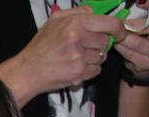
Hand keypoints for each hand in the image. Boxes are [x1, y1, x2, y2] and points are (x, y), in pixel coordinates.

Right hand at [0, 7, 123, 105]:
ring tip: (76, 59)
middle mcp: (78, 38)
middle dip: (99, 45)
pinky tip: (75, 68)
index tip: (120, 33)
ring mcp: (79, 56)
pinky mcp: (78, 72)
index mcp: (75, 22)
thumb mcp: (54, 21)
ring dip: (93, 59)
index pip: (110, 23)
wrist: (28, 71)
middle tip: (86, 48)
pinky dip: (88, 71)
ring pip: (102, 57)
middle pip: (106, 41)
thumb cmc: (41, 46)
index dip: (119, 29)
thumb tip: (94, 12)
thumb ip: (76, 12)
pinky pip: (96, 70)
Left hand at [114, 0, 148, 80]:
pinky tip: (115, 43)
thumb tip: (135, 2)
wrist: (144, 62)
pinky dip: (120, 47)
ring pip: (138, 43)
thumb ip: (143, 11)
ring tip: (114, 33)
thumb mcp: (148, 20)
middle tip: (120, 22)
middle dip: (134, 23)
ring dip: (123, 36)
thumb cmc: (144, 34)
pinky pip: (130, 54)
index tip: (139, 2)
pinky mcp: (148, 65)